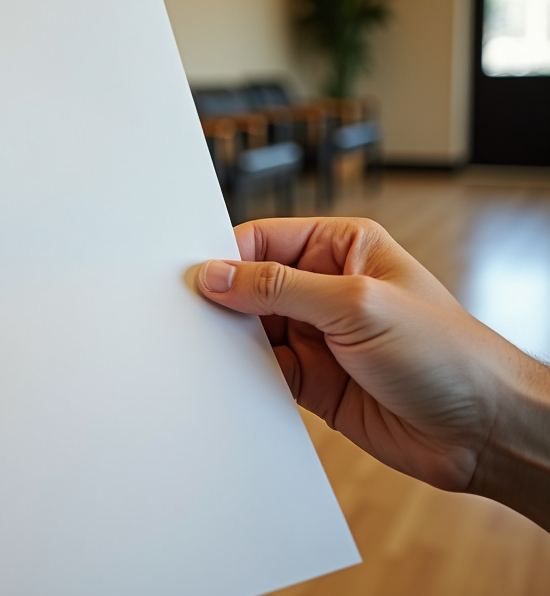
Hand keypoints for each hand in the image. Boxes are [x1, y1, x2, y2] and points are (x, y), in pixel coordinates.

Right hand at [197, 217, 549, 528]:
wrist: (484, 432)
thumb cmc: (448, 354)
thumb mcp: (356, 304)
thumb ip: (280, 288)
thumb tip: (219, 275)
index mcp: (343, 248)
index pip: (265, 240)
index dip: (227, 256)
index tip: (196, 277)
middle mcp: (326, 288)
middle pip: (252, 284)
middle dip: (223, 299)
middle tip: (189, 314)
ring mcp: (317, 335)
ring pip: (251, 329)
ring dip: (230, 340)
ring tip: (204, 349)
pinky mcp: (312, 380)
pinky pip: (262, 370)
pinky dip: (242, 374)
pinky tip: (228, 377)